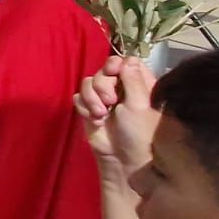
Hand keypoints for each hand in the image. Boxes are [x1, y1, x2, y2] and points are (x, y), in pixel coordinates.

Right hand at [77, 55, 157, 171]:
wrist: (122, 159)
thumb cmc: (139, 132)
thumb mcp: (139, 105)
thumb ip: (132, 80)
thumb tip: (127, 59)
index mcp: (139, 84)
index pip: (125, 61)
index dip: (116, 64)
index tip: (113, 71)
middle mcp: (121, 88)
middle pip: (103, 70)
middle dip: (102, 85)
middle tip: (110, 102)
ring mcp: (104, 98)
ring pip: (88, 83)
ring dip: (92, 99)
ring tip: (101, 115)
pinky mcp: (90, 108)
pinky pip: (79, 97)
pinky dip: (85, 108)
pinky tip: (95, 120)